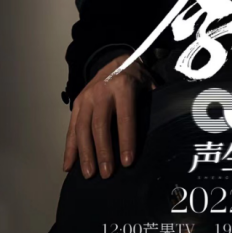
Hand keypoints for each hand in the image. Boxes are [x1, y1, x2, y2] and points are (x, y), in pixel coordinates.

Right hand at [63, 54, 155, 179]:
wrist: (115, 58)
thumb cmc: (135, 77)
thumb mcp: (148, 84)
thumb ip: (152, 104)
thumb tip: (163, 131)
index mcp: (123, 87)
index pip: (125, 118)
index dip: (126, 141)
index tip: (127, 162)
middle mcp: (102, 92)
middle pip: (100, 125)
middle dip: (103, 152)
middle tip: (106, 174)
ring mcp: (86, 97)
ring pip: (82, 128)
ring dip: (85, 153)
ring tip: (88, 174)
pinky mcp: (77, 102)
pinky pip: (71, 127)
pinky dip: (69, 148)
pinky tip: (69, 165)